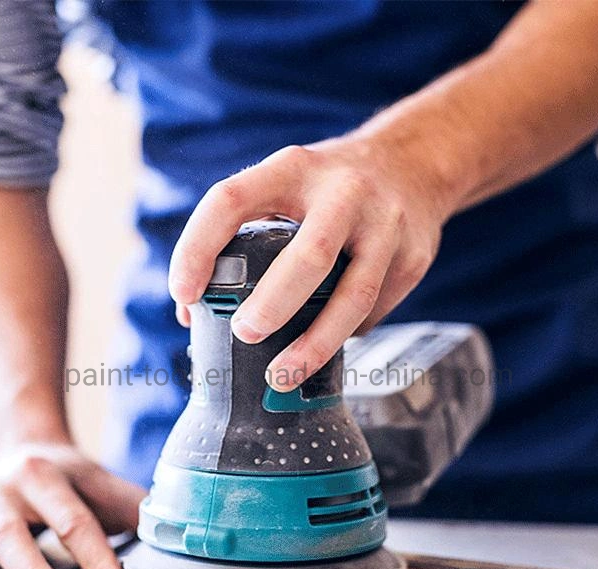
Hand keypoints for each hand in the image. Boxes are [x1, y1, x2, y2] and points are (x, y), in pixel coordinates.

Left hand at [168, 135, 450, 389]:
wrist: (414, 164)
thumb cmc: (329, 188)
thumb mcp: (286, 184)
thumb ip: (243, 234)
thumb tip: (195, 315)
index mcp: (293, 169)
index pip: (233, 200)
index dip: (199, 247)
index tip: (183, 294)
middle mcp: (344, 193)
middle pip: (310, 255)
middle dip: (273, 303)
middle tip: (245, 334)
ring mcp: (386, 226)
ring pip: (354, 296)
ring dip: (316, 343)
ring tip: (281, 374)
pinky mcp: (413, 258)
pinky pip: (374, 310)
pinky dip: (346, 332)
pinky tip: (328, 339)